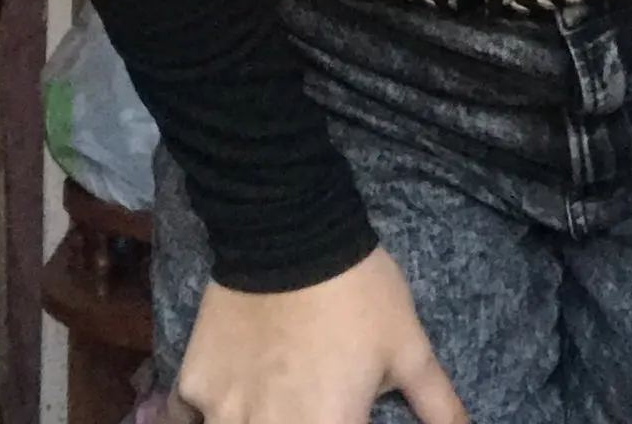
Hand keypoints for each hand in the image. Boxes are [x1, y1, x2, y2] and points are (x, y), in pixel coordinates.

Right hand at [169, 248, 466, 423]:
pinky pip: (193, 419)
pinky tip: (234, 395)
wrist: (288, 228)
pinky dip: (209, 415)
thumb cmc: (359, 291)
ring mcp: (225, 415)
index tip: (344, 417)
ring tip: (277, 398)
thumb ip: (438, 406)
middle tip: (311, 404)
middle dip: (297, 423)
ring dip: (253, 422)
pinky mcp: (193, 387)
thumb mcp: (408, 347)